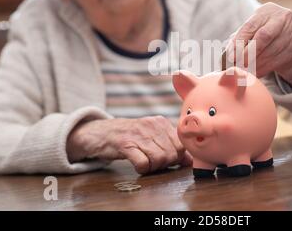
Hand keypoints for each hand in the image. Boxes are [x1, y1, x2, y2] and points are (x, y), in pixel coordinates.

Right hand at [66, 116, 192, 173]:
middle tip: (153, 162)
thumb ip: (171, 146)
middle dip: (165, 164)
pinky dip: (142, 168)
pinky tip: (137, 164)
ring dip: (153, 168)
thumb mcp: (153, 136)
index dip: (176, 157)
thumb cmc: (131, 136)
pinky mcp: (125, 144)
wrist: (102, 132)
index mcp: (161, 122)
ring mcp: (138, 134)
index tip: (167, 159)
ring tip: (145, 163)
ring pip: (160, 159)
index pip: (181, 145)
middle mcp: (152, 126)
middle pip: (172, 154)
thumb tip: (190, 160)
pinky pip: (143, 163)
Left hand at [226, 2, 291, 88]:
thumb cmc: (261, 31)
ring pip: (272, 51)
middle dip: (250, 52)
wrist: (285, 36)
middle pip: (264, 36)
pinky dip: (264, 68)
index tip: (231, 55)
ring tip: (245, 70)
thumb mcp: (252, 29)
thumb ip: (240, 38)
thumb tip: (229, 54)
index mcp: (267, 10)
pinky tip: (256, 73)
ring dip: (256, 63)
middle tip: (239, 64)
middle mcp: (282, 18)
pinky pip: (278, 61)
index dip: (240, 41)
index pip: (251, 25)